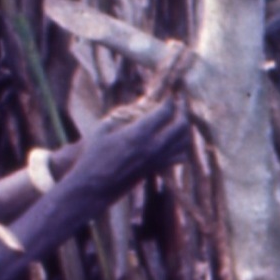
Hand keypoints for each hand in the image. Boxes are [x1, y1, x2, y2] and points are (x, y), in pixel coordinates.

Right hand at [65, 99, 188, 197]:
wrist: (96, 186)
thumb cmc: (93, 155)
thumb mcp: (103, 129)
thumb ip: (123, 116)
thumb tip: (138, 108)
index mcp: (139, 134)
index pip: (165, 112)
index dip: (170, 100)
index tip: (169, 93)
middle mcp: (154, 147)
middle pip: (181, 125)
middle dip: (183, 109)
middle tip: (181, 100)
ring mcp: (158, 159)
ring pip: (184, 141)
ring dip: (185, 126)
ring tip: (180, 116)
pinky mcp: (158, 169)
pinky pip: (180, 156)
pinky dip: (182, 144)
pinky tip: (176, 138)